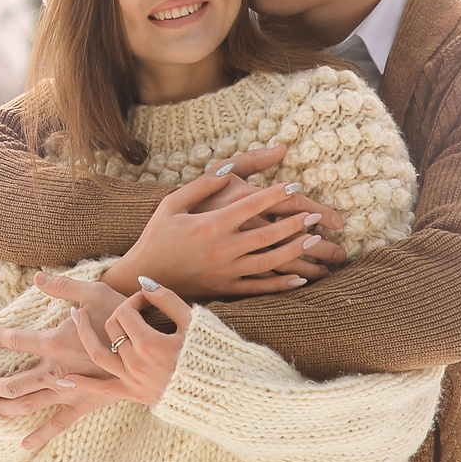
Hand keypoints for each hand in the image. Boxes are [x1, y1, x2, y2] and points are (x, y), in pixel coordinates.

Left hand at [7, 281, 195, 449]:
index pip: (16, 341)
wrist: (149, 344)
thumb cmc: (121, 315)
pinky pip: (58, 423)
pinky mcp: (84, 403)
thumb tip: (37, 276)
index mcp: (54, 343)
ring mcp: (69, 390)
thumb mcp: (92, 292)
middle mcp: (57, 370)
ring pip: (28, 404)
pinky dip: (40, 434)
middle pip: (14, 383)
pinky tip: (23, 444)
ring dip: (5, 407)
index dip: (0, 338)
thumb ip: (62, 286)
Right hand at [108, 163, 349, 299]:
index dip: (277, 194)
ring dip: (296, 251)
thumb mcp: (171, 204)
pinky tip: (300, 278)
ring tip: (316, 241)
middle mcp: (223, 248)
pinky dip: (281, 284)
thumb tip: (230, 172)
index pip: (252, 205)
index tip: (295, 186)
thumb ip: (202, 186)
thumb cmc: (157, 236)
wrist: (142, 276)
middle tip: (318, 215)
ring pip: (270, 262)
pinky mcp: (225, 289)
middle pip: (269, 235)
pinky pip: (259, 288)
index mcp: (211, 224)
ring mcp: (226, 271)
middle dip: (296, 223)